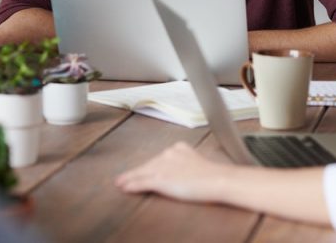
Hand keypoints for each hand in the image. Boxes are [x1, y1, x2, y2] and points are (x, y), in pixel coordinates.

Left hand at [115, 142, 231, 201]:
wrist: (216, 179)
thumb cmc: (212, 175)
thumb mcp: (196, 162)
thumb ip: (185, 162)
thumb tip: (179, 170)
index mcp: (178, 148)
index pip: (158, 158)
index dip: (147, 167)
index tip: (139, 170)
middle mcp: (168, 154)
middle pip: (148, 165)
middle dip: (134, 172)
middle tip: (123, 178)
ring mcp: (163, 167)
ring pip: (141, 173)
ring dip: (129, 178)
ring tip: (120, 183)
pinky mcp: (161, 179)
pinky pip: (142, 182)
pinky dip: (132, 185)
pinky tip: (124, 187)